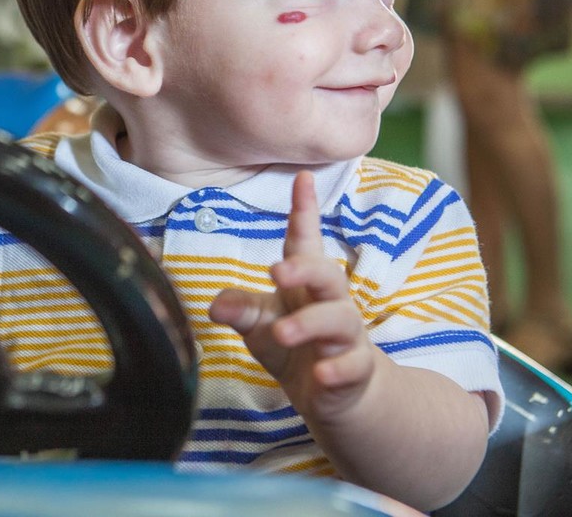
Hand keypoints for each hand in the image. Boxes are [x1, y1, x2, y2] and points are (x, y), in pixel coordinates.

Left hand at [209, 171, 376, 420]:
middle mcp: (331, 302)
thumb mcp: (260, 324)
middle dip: (304, 270)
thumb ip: (241, 310)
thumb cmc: (294, 346)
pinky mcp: (355, 370)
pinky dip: (336, 369)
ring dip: (311, 324)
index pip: (305, 242)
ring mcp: (346, 336)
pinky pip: (352, 366)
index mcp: (306, 284)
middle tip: (276, 272)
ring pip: (340, 319)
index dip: (305, 210)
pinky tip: (320, 374)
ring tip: (282, 332)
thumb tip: (216, 304)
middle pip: (327, 275)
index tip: (303, 178)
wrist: (332, 393)